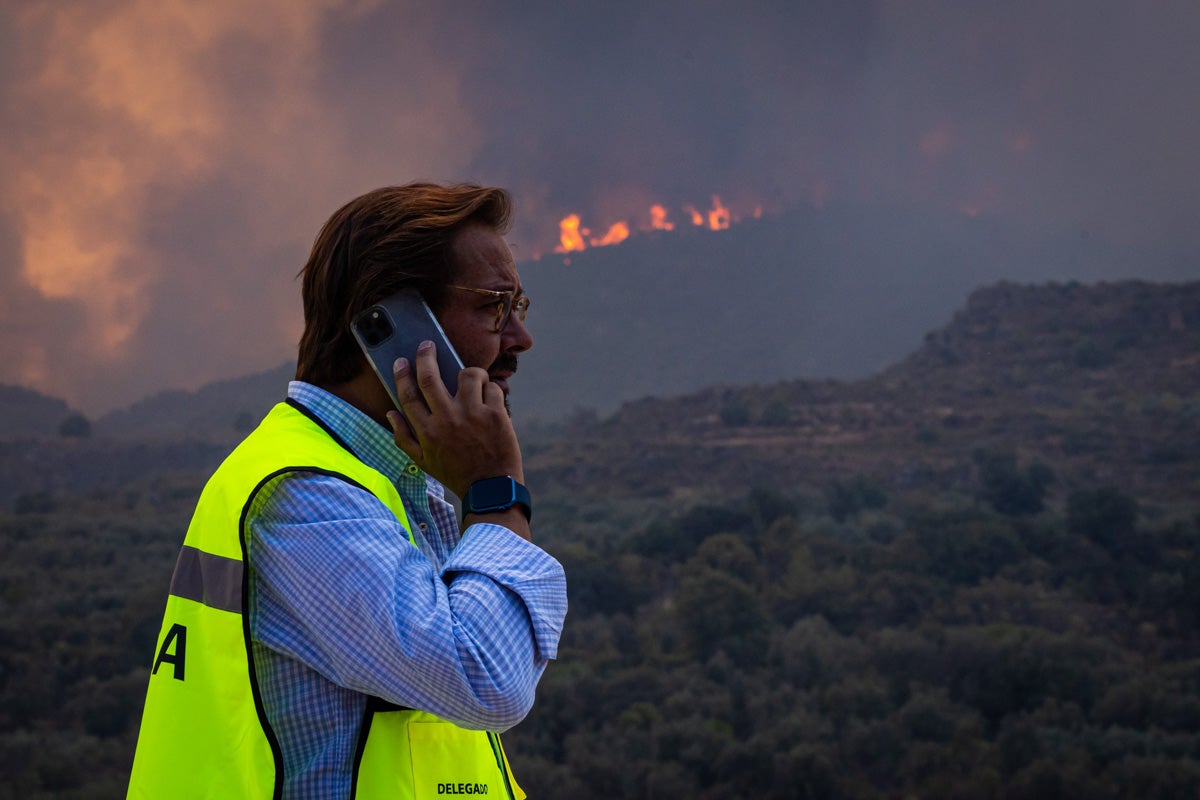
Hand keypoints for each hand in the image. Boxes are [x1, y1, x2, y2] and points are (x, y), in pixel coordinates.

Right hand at [386, 340, 524, 500]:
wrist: (491, 489)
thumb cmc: (456, 473)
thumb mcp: (423, 461)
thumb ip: (403, 437)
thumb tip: (390, 412)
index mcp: (427, 431)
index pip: (408, 395)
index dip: (402, 375)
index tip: (401, 361)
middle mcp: (447, 420)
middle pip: (430, 377)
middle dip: (425, 356)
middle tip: (427, 345)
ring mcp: (473, 415)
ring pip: (468, 374)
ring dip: (469, 372)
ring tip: (471, 379)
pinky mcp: (496, 415)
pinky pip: (492, 387)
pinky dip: (491, 389)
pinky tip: (490, 399)